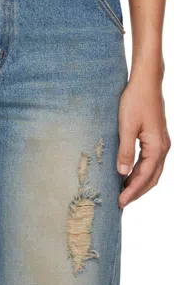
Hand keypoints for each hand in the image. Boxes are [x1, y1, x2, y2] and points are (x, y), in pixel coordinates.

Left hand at [117, 72, 170, 207]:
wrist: (146, 82)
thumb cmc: (136, 100)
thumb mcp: (126, 127)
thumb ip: (125, 152)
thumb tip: (123, 173)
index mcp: (157, 147)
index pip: (144, 176)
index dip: (132, 191)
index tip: (120, 201)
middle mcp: (163, 148)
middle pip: (152, 178)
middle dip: (137, 192)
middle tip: (121, 203)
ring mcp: (161, 144)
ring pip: (152, 171)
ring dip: (139, 183)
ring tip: (123, 192)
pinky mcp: (156, 139)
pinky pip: (150, 162)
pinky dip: (140, 172)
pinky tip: (128, 176)